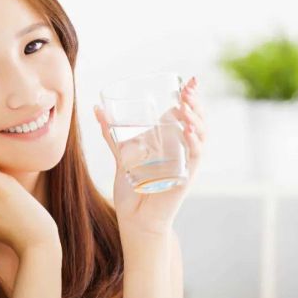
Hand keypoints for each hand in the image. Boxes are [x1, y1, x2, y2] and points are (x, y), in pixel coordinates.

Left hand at [94, 76, 206, 234]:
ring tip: (187, 104)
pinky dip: (195, 142)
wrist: (135, 217)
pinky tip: (189, 130)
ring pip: (200, 134)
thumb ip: (111, 133)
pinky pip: (195, 156)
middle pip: (197, 120)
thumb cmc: (132, 188)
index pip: (186, 113)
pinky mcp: (185, 175)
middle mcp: (181, 148)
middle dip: (195, 102)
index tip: (189, 80)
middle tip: (188, 89)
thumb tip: (97, 109)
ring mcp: (185, 161)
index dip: (191, 96)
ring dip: (196, 118)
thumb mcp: (121, 155)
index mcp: (170, 140)